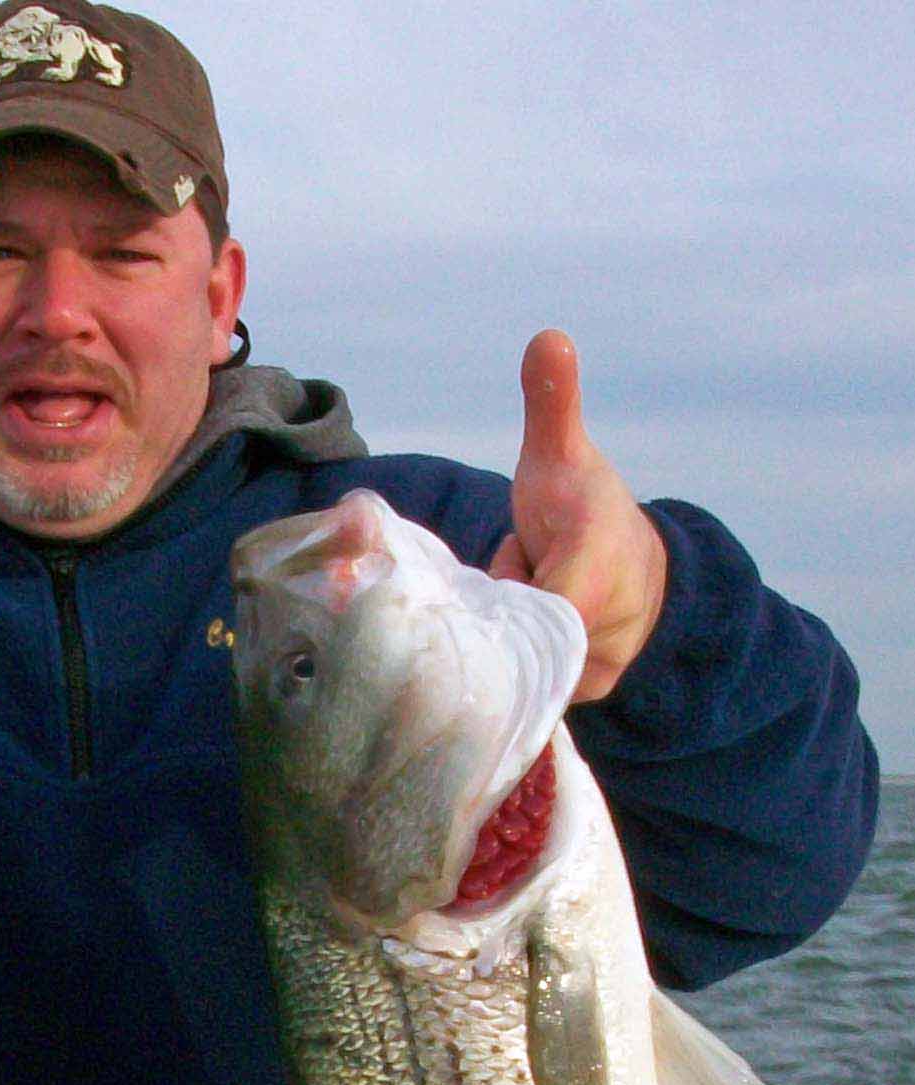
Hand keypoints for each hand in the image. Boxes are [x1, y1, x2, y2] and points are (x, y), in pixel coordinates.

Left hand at [488, 330, 667, 703]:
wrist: (636, 576)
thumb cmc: (584, 512)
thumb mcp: (564, 457)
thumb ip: (554, 405)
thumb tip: (547, 337)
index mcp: (594, 573)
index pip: (531, 602)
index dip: (506, 581)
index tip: (512, 555)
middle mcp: (597, 636)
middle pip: (503, 633)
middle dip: (493, 601)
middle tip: (516, 567)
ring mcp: (589, 676)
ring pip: (506, 660)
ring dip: (498, 629)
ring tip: (527, 596)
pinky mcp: (575, 702)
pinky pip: (517, 687)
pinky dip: (507, 661)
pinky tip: (522, 631)